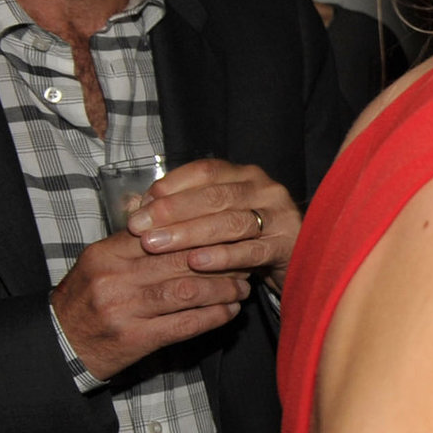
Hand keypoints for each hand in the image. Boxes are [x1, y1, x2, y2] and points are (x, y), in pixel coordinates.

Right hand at [50, 229, 251, 380]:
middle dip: (220, 259)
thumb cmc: (87, 298)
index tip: (227, 232)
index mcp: (107, 254)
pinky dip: (214, 316)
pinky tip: (230, 311)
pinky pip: (186, 324)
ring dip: (223, 288)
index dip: (201, 232)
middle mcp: (114, 278)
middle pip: (181, 260)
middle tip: (245, 259)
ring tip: (242, 287)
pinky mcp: (135, 338)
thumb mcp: (101, 262)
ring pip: (188, 291)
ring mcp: (124, 310)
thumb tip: (174, 214)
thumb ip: (133, 240)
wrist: (60, 344)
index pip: (163, 233)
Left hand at [127, 159, 300, 291]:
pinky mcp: (288, 245)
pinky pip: (252, 250)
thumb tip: (134, 204)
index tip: (139, 206)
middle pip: (215, 195)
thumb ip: (181, 208)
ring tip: (157, 245)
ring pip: (231, 221)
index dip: (170, 186)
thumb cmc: (245, 238)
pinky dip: (222, 256)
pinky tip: (196, 262)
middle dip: (172, 212)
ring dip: (189, 233)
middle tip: (139, 229)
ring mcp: (280, 217)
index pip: (205, 171)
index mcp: (245, 175)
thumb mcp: (215, 217)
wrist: (298, 261)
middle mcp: (265, 190)